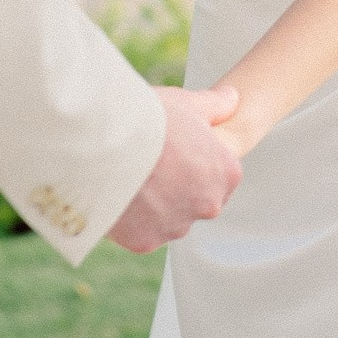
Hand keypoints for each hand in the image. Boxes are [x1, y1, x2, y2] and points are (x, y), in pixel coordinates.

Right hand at [108, 83, 242, 251]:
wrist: (105, 140)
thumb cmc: (151, 117)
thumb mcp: (187, 103)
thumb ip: (215, 105)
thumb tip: (233, 97)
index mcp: (226, 173)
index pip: (218, 174)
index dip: (193, 161)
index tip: (172, 150)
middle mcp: (208, 206)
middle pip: (194, 200)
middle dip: (176, 187)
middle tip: (149, 164)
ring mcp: (177, 226)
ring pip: (167, 219)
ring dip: (153, 207)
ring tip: (127, 177)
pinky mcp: (146, 241)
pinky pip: (140, 232)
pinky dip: (129, 220)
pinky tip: (115, 195)